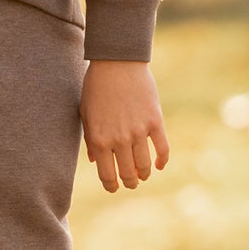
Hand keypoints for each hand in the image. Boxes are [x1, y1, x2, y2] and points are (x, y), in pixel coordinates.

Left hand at [81, 60, 169, 193]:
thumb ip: (90, 140)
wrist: (117, 63)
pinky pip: (162, 149)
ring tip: (142, 174)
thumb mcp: (86, 114)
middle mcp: (119, 139)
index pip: (107, 175)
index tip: (114, 187)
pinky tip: (159, 165)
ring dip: (144, 174)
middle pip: (127, 174)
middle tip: (130, 181)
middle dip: (129, 182)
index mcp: (98, 139)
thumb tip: (95, 161)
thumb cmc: (96, 87)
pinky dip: (162, 161)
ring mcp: (138, 131)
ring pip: (145, 165)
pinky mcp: (155, 121)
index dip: (111, 185)